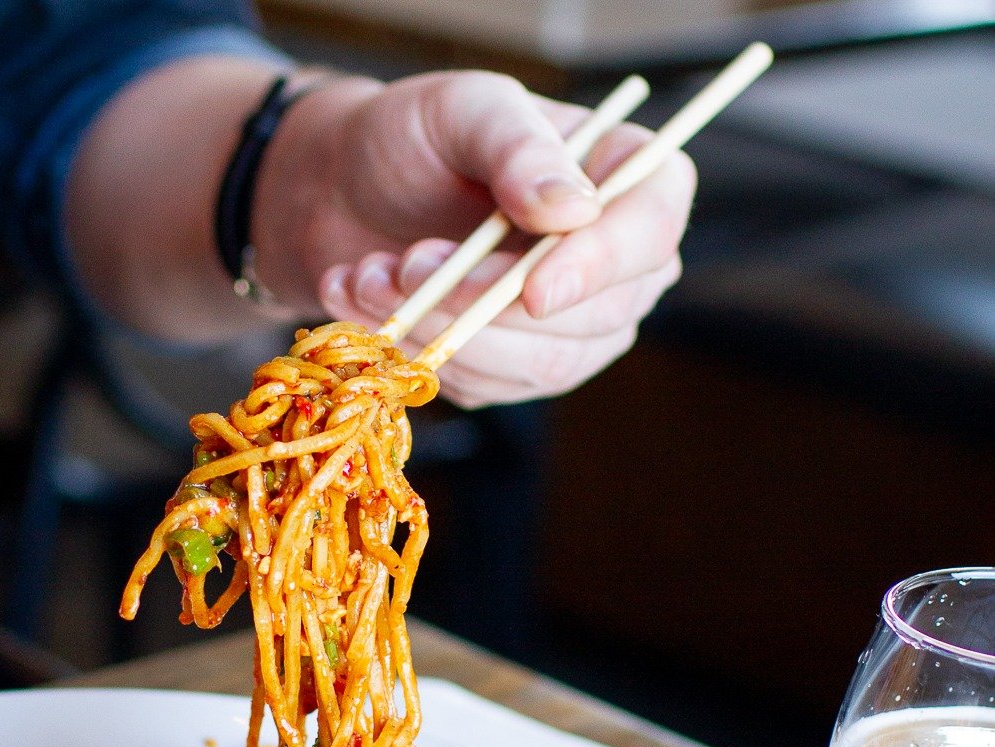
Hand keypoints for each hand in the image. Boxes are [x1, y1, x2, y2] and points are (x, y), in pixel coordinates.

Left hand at [260, 71, 694, 407]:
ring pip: (539, 364)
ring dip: (445, 328)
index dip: (598, 269)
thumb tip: (575, 209)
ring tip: (375, 275)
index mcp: (626, 179)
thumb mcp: (464, 111)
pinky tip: (371, 302)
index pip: (649, 234)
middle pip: (595, 317)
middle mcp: (615, 264)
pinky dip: (422, 353)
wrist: (346, 193)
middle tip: (409, 263)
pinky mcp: (513, 371)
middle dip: (489, 301)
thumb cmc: (417, 138)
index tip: (532, 290)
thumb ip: (518, 148)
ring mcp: (571, 328)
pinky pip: (487, 385)